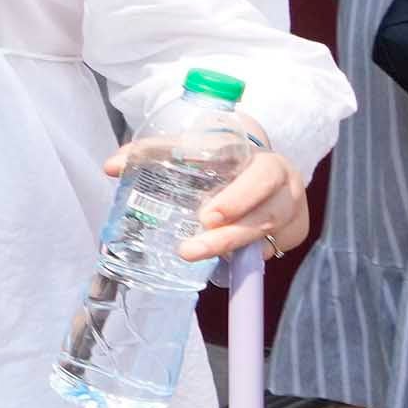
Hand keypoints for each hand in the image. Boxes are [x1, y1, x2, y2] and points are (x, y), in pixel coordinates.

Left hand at [128, 134, 311, 264]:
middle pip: (266, 204)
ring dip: (234, 245)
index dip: (234, 194)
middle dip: (232, 229)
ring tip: (196, 253)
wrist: (256, 160)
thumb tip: (111, 167)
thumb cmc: (218, 155)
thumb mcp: (191, 147)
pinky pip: (277, 245)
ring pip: (270, 227)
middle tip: (196, 244)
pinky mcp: (296, 228)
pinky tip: (228, 259)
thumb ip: (151, 153)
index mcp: (256, 152)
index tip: (207, 217)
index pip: (253, 171)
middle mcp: (281, 175)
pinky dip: (252, 254)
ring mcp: (292, 203)